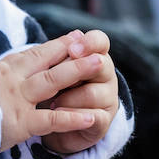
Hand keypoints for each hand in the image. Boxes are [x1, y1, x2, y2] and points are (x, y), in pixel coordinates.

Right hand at [0, 32, 99, 149]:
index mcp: (0, 71)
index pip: (33, 54)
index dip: (57, 45)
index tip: (76, 37)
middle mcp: (11, 80)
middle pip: (47, 62)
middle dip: (73, 52)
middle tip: (96, 44)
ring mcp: (16, 100)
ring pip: (53, 81)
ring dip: (77, 71)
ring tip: (100, 65)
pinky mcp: (19, 123)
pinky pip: (51, 119)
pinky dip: (73, 118)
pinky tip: (92, 117)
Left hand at [42, 29, 117, 153]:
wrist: (55, 123)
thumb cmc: (53, 88)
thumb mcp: (53, 69)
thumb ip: (60, 54)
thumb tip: (72, 35)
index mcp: (93, 55)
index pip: (100, 41)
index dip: (89, 43)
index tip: (72, 49)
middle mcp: (105, 75)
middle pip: (100, 64)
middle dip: (79, 69)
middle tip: (58, 77)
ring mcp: (107, 99)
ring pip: (93, 93)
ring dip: (69, 97)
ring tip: (51, 102)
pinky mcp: (103, 122)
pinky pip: (93, 117)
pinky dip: (74, 116)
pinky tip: (59, 114)